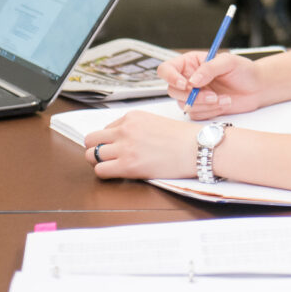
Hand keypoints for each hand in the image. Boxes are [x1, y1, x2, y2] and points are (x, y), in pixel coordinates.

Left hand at [83, 110, 198, 179]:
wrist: (199, 147)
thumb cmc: (185, 137)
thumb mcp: (157, 122)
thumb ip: (137, 128)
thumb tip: (125, 140)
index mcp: (133, 117)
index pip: (106, 129)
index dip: (111, 140)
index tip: (120, 147)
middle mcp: (125, 129)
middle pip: (91, 140)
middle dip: (97, 149)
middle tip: (109, 157)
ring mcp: (125, 147)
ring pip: (91, 155)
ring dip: (99, 162)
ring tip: (114, 166)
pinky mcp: (127, 165)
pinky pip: (100, 171)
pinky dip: (106, 174)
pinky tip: (119, 173)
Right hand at [157, 51, 264, 118]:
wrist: (257, 88)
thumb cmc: (244, 70)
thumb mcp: (229, 61)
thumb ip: (209, 68)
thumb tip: (193, 80)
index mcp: (191, 63)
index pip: (167, 69)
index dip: (171, 77)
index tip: (187, 84)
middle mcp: (189, 79)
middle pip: (173, 90)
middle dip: (192, 96)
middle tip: (212, 95)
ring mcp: (194, 95)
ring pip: (184, 104)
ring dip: (204, 104)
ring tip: (223, 98)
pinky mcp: (201, 108)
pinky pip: (196, 114)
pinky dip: (210, 111)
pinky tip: (224, 103)